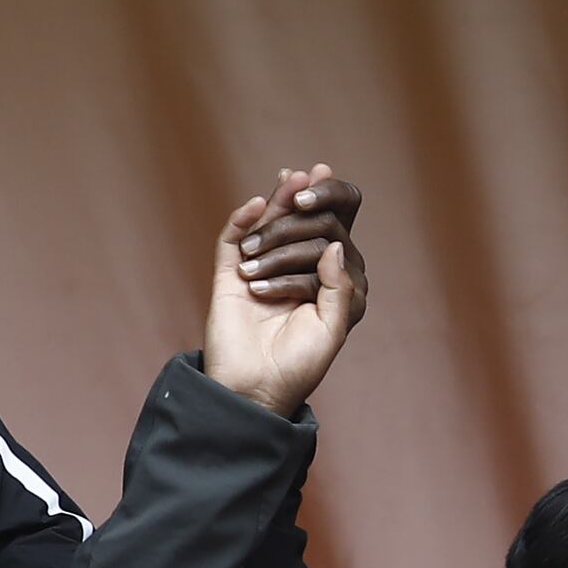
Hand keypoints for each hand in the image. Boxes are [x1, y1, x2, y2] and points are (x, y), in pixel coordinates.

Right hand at [203, 165, 365, 415]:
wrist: (254, 391)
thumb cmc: (299, 367)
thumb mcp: (332, 328)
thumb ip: (338, 287)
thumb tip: (335, 245)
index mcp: (320, 285)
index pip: (327, 238)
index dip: (329, 210)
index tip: (329, 186)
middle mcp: (290, 273)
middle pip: (297, 227)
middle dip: (303, 202)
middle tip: (309, 176)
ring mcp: (257, 274)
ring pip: (266, 230)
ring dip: (277, 204)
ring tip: (288, 179)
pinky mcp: (228, 280)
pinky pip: (230, 243)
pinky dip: (240, 222)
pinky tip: (255, 205)